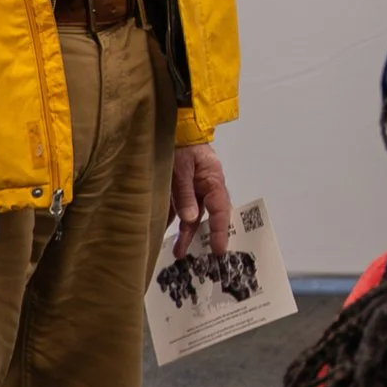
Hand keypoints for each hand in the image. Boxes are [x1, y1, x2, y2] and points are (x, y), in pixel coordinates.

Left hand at [171, 144, 232, 258]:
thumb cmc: (181, 144)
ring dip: (186, 233)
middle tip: (201, 256)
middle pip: (208, 216)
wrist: (175, 129)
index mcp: (213, 180)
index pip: (220, 210)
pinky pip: (179, 210)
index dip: (219, 230)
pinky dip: (174, 223)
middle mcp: (206, 188)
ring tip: (179, 252)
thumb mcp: (181, 168)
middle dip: (203, 236)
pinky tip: (166, 234)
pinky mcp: (180, 190)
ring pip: (193, 216)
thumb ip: (185, 193)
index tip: (218, 249)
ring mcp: (194, 189)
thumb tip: (190, 219)